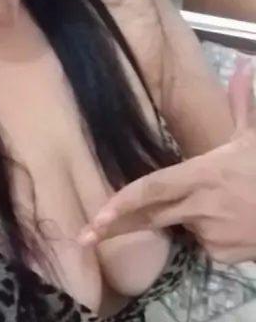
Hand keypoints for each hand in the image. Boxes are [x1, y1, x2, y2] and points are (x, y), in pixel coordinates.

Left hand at [79, 59, 255, 263]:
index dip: (123, 201)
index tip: (98, 214)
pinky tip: (235, 220)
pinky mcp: (223, 256)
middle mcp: (200, 207)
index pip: (153, 188)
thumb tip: (245, 64)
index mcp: (202, 175)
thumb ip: (242, 103)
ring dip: (187, 216)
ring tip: (224, 200)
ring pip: (183, 226)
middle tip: (83, 236)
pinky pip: (205, 244)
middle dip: (115, 228)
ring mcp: (211, 235)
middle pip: (150, 217)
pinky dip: (210, 233)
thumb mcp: (254, 136)